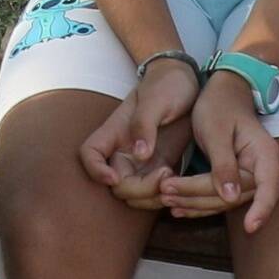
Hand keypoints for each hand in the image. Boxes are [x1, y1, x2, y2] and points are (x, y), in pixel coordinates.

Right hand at [80, 55, 198, 199]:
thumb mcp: (157, 99)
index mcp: (115, 131)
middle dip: (139, 189)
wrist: (189, 82)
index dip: (96, 170)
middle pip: (117, 184)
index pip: (90, 154)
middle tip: (165, 174)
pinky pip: (155, 191)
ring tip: (174, 178)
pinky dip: (165, 194)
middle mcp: (124, 150)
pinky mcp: (160, 166)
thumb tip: (140, 154)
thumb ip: (145, 125)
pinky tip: (180, 183)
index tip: (115, 177)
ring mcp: (142, 161)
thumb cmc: (168, 84)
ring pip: (136, 194)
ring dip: (153, 196)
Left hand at [172, 72, 278, 230]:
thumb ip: (224, 165)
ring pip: (223, 201)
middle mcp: (263, 169)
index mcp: (265, 155)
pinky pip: (218, 198)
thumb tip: (230, 197)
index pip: (269, 189)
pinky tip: (177, 207)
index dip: (261, 210)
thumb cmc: (220, 106)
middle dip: (200, 198)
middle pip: (235, 196)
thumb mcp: (217, 132)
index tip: (249, 228)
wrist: (223, 93)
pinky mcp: (236, 181)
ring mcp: (251, 177)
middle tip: (165, 194)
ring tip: (165, 199)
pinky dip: (196, 203)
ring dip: (193, 202)